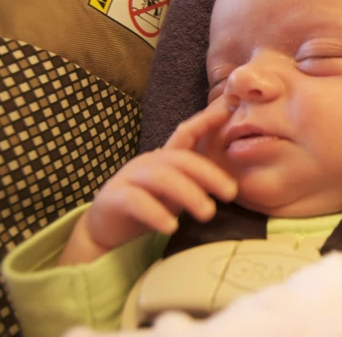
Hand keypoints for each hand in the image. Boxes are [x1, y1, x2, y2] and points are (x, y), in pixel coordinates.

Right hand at [59, 98, 237, 264]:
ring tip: (208, 213)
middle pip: (180, 159)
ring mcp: (128, 177)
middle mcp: (148, 162)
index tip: (229, 110)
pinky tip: (171, 227)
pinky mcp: (113, 198)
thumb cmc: (149, 208)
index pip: (186, 134)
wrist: (106, 231)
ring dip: (189, 194)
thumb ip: (197, 184)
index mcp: (165, 158)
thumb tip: (234, 185)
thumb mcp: (177, 194)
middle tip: (231, 193)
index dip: (206, 120)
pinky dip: (156, 213)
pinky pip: (136, 201)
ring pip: (161, 178)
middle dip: (208, 173)